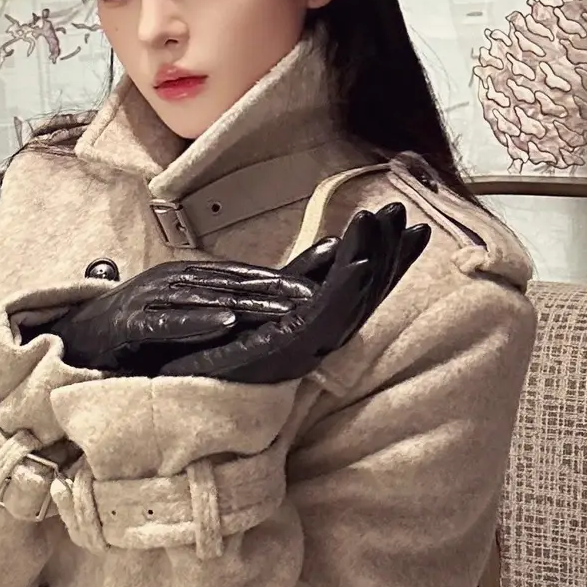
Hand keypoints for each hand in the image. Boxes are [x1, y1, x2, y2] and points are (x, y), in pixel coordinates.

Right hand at [15, 258, 314, 376]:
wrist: (71, 342)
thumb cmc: (130, 331)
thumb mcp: (179, 316)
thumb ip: (214, 310)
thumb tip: (257, 311)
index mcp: (187, 278)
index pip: (242, 275)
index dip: (282, 278)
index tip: (324, 284)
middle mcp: (171, 280)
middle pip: (232, 282)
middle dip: (276, 287)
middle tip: (317, 296)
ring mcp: (148, 298)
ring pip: (207, 297)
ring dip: (248, 302)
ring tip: (285, 309)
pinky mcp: (129, 324)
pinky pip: (167, 322)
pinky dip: (196, 322)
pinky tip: (225, 325)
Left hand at [158, 204, 429, 381]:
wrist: (172, 370)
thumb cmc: (212, 341)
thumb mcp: (267, 298)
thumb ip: (302, 276)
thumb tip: (333, 247)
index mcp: (314, 326)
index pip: (362, 288)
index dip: (391, 258)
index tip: (414, 226)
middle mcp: (316, 340)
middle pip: (366, 295)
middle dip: (390, 255)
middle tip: (408, 216)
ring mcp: (301, 349)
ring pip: (348, 303)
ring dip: (371, 262)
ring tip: (387, 223)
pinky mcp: (281, 354)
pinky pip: (319, 322)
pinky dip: (342, 294)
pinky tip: (360, 267)